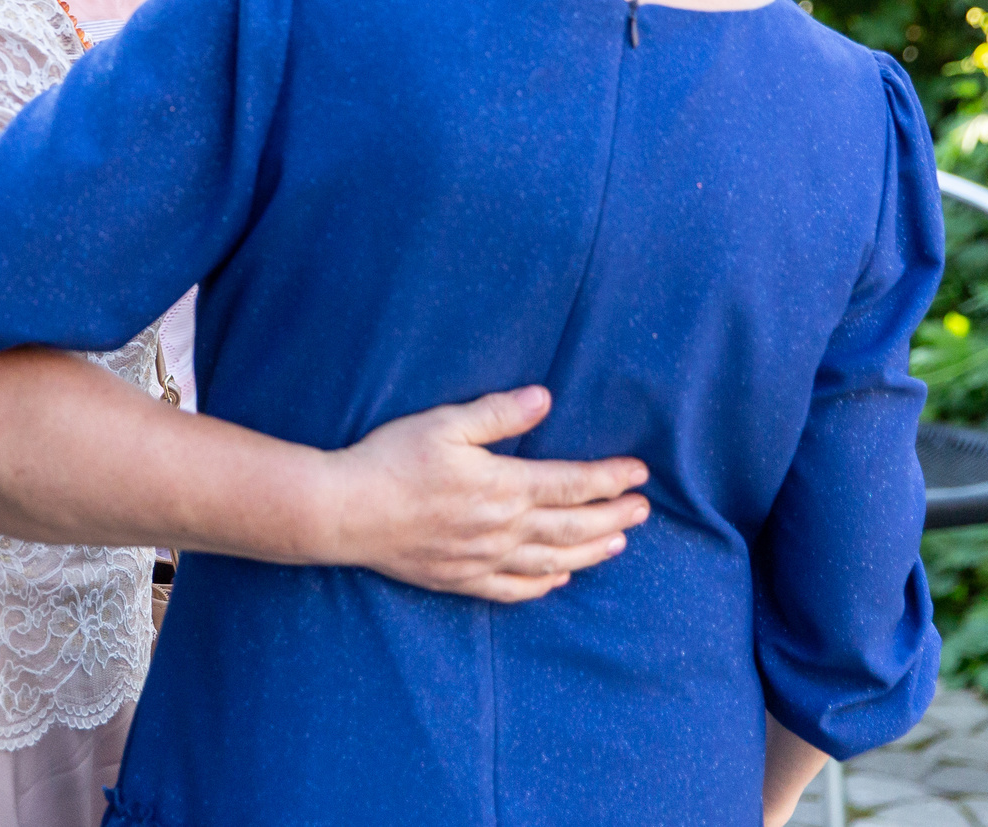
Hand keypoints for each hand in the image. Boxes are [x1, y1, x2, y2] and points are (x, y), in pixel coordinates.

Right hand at [320, 385, 648, 602]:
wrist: (344, 512)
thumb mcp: (444, 424)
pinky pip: (514, 589)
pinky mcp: (460, 579)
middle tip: (643, 511)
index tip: (639, 473)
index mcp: (502, 486)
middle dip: (613, 517)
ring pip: (553, 561)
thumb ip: (498, 414)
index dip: (609, 478)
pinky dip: (544, 584)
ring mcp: (483, 559)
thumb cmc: (390, 460)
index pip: (572, 483)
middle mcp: (502, 529)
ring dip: (592, 552)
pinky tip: (559, 578)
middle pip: (573, 526)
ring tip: (618, 544)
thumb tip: (545, 399)